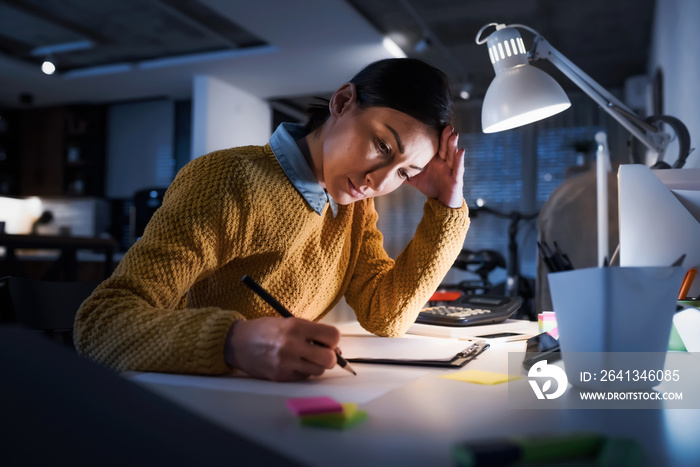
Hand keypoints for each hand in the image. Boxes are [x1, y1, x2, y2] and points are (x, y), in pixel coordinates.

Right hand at [224, 317, 340, 381]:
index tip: (328, 341)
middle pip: (329, 359)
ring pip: (318, 371)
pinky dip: (303, 371)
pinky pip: (304, 377)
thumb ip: (311, 332)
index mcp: (296, 326)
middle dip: (330, 357)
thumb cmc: (265, 330)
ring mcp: (286, 362)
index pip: (332, 336)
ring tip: (305, 358)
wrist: (238, 343)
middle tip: (322, 353)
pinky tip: (293, 364)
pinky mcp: (280, 376)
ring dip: (316, 365)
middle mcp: (292, 344)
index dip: (333, 340)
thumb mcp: (289, 322)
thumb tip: (335, 348)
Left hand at [406, 125, 464, 207]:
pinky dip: (460, 159)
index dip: (435, 136)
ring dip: (453, 144)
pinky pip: (458, 168)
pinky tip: (461, 151)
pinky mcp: (456, 178)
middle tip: (446, 125)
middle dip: (446, 136)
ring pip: (452, 155)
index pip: (435, 145)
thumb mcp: (415, 179)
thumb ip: (404, 172)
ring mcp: (451, 169)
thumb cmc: (430, 187)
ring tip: (454, 134)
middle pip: (445, 147)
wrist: (441, 204)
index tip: (432, 125)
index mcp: (435, 159)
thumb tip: (388, 168)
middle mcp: (444, 162)